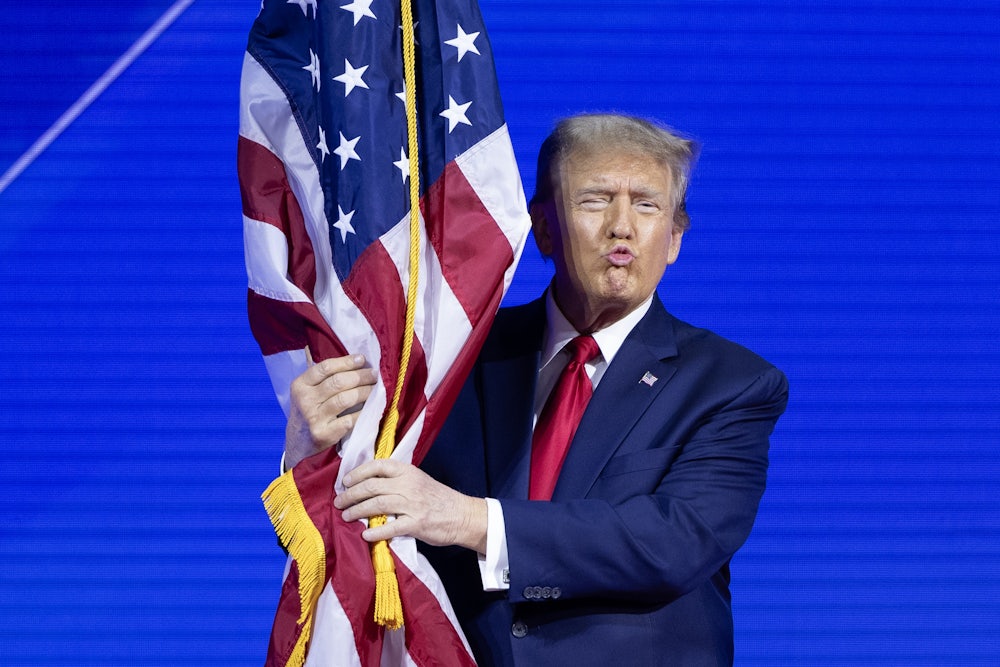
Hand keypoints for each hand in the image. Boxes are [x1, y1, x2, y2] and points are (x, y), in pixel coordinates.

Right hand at [284, 353, 377, 468]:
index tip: (362, 359)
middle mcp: (305, 400)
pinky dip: (362, 413)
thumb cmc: (309, 413)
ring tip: (375, 388)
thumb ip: (324, 379)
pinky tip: (370, 409)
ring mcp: (313, 418)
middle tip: (374, 374)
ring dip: (365, 392)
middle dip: (360, 376)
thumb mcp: (307, 393)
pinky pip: (349, 419)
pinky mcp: (323, 434)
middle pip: (338, 382)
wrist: (298, 445)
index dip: (347, 362)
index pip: (326, 367)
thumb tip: (356, 362)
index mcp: (300, 385)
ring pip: (345, 399)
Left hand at [334, 459, 487, 553]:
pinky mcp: (417, 523)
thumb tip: (367, 487)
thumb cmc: (437, 498)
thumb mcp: (418, 480)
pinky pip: (391, 527)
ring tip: (345, 516)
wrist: (462, 515)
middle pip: (372, 486)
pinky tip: (365, 534)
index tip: (345, 481)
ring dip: (357, 511)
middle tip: (339, 502)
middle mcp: (408, 484)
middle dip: (351, 494)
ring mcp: (412, 504)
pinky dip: (376, 531)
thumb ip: (396, 481)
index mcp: (408, 471)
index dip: (358, 473)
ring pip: (377, 504)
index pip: (377, 465)